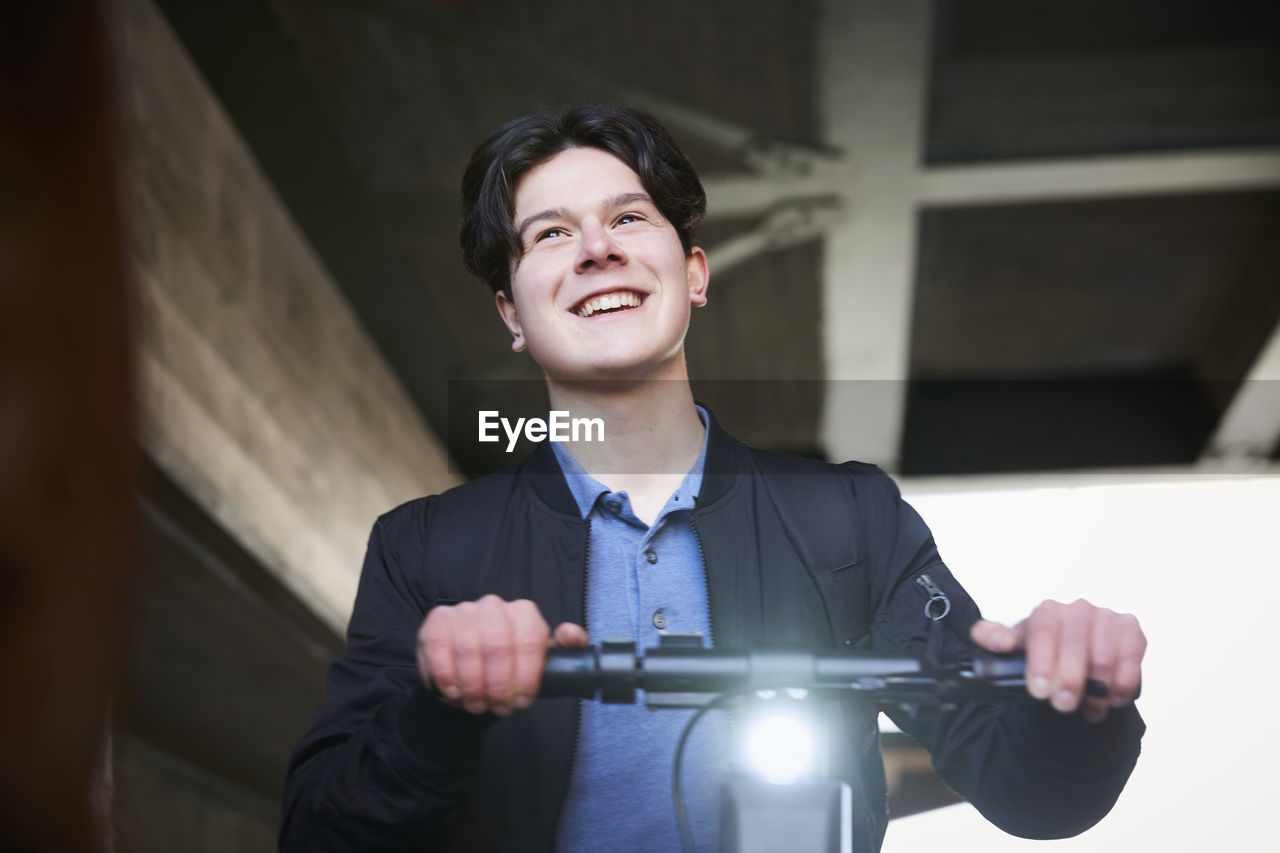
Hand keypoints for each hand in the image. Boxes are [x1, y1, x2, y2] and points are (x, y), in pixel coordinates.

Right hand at [416, 595, 587, 716]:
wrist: (470, 673)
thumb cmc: (509, 668)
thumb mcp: (539, 662)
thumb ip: (564, 649)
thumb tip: (575, 636)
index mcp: (524, 613)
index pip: (529, 642)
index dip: (526, 677)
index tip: (523, 702)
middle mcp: (494, 605)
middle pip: (499, 648)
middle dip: (499, 686)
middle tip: (498, 709)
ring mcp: (464, 610)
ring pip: (469, 649)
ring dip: (473, 686)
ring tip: (476, 705)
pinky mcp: (437, 621)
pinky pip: (440, 647)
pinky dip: (447, 675)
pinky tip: (453, 692)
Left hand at [970, 599, 1144, 722]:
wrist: (1073, 659)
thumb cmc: (1041, 653)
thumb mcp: (1012, 648)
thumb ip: (991, 638)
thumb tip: (1001, 642)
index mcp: (1046, 611)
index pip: (1041, 630)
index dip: (1040, 661)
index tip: (1038, 690)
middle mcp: (1077, 609)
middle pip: (1074, 643)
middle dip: (1069, 678)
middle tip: (1063, 705)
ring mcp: (1105, 617)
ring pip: (1104, 653)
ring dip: (1098, 686)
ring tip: (1090, 708)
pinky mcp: (1130, 630)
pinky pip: (1132, 653)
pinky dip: (1124, 679)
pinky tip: (1115, 697)